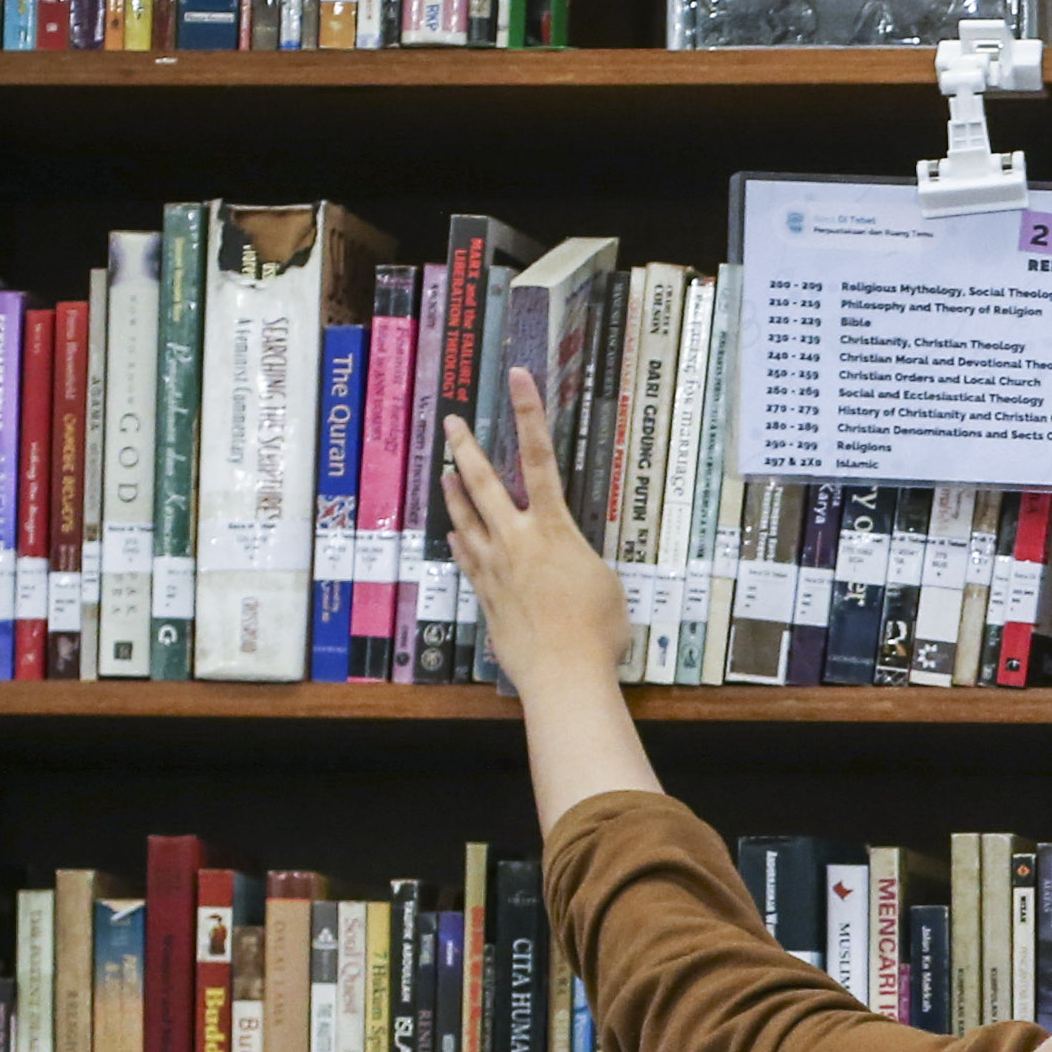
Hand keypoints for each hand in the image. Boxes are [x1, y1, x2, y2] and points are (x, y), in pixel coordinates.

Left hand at [443, 369, 629, 702]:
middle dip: (468, 448)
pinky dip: (461, 543)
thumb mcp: (606, 583)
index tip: (519, 378)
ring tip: (444, 472)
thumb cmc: (598, 631)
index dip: (530, 414)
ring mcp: (495, 568)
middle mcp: (517, 540)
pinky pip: (468, 560)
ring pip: (467, 519)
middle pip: (484, 483)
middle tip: (453, 423)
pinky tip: (455, 535)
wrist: (563, 673)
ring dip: (454, 494)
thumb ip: (583, 561)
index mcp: (554, 529)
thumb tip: (573, 563)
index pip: (541, 459)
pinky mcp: (486, 596)